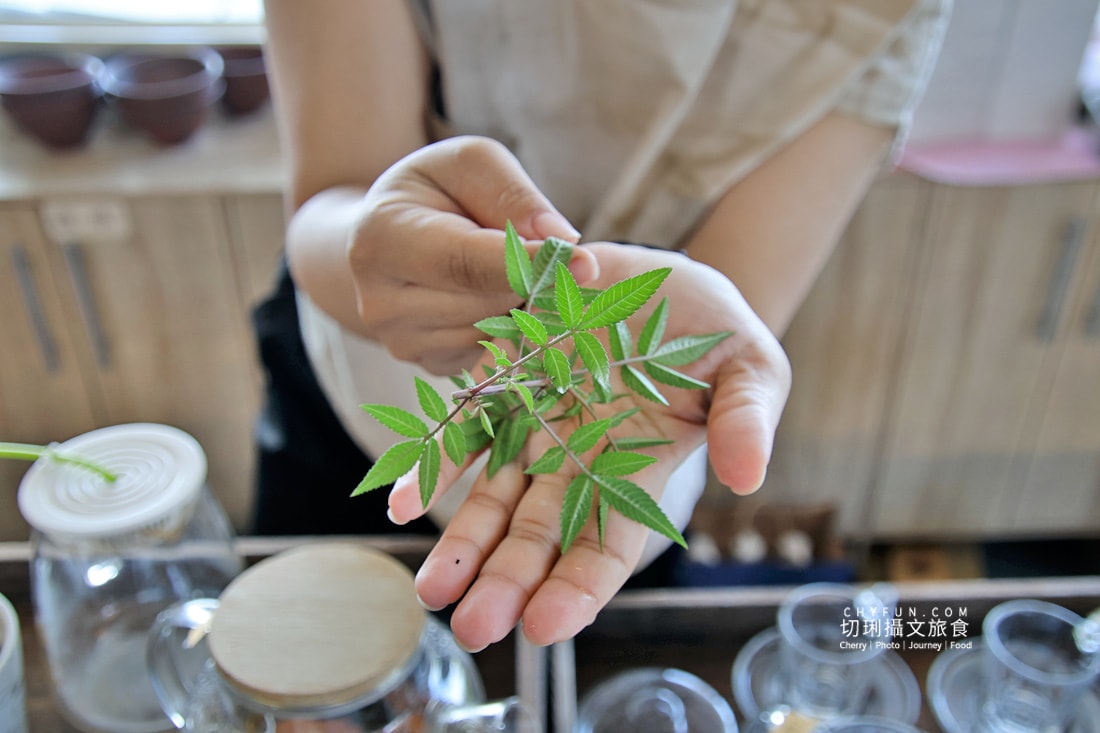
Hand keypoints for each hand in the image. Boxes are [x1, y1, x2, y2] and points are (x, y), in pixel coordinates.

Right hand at [347, 135, 596, 375]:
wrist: (387, 238)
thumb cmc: (435, 192)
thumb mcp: (469, 163)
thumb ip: (512, 193)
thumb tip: (561, 239)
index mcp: (383, 237)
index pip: (466, 262)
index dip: (529, 264)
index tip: (586, 263)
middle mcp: (381, 301)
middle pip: (490, 300)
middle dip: (528, 277)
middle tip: (534, 249)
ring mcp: (403, 342)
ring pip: (499, 331)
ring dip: (521, 301)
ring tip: (502, 270)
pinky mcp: (429, 366)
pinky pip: (496, 353)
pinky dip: (509, 325)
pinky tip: (491, 298)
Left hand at [387, 243, 790, 649]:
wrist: (660, 280)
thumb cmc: (715, 332)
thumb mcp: (748, 367)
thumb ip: (745, 418)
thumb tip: (746, 475)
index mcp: (639, 471)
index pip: (608, 543)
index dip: (578, 587)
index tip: (545, 626)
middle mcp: (581, 462)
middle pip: (540, 535)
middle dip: (506, 584)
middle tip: (471, 628)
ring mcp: (538, 428)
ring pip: (494, 499)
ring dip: (462, 546)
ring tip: (431, 590)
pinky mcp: (505, 387)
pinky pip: (462, 433)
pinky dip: (431, 469)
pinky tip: (401, 500)